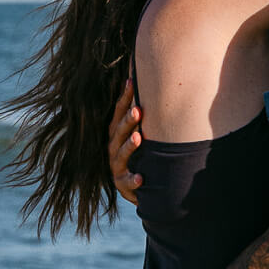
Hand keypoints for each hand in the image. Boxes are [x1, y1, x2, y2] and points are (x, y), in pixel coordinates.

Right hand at [108, 78, 143, 207]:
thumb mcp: (139, 132)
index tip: (131, 82)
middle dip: (128, 121)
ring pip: (120, 154)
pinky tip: (141, 177)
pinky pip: (127, 182)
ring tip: (138, 137)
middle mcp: (113, 147)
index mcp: (117, 133)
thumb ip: (143, 114)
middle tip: (138, 110)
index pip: (119, 113)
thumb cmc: (140, 153)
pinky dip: (133, 180)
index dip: (124, 98)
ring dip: (129, 146)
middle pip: (118, 132)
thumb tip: (154, 83)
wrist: (135, 187)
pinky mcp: (122, 184)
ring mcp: (116, 166)